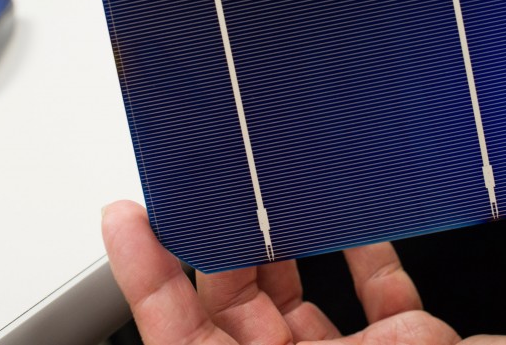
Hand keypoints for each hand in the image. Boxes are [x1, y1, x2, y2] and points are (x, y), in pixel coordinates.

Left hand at [102, 200, 505, 344]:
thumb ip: (354, 337)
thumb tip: (312, 319)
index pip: (181, 337)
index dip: (147, 277)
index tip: (129, 215)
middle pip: (235, 310)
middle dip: (221, 241)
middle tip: (211, 177)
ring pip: (297, 298)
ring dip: (284, 240)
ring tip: (269, 185)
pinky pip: (375, 295)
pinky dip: (365, 252)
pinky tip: (359, 215)